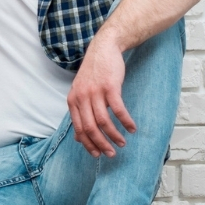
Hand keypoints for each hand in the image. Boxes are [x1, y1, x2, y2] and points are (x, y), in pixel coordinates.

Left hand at [67, 38, 134, 157]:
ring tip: (122, 143)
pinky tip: (132, 128)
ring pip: (103, 121)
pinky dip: (125, 121)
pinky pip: (117, 109)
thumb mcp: (80, 92)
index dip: (88, 144)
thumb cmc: (93, 73)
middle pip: (90, 128)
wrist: (103, 49)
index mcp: (72, 101)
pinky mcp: (109, 87)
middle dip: (101, 144)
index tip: (97, 154)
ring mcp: (95, 92)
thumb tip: (77, 138)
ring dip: (114, 135)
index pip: (78, 128)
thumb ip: (79, 113)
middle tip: (111, 154)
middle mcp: (81, 97)